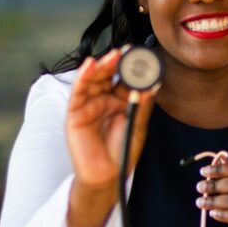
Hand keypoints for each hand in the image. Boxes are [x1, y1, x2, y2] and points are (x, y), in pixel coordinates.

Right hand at [66, 47, 157, 194]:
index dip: (131, 66)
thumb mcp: (137, 125)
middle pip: (108, 75)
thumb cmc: (123, 151)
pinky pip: (78, 92)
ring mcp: (88, 104)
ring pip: (93, 79)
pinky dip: (82, 77)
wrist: (108, 175)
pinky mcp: (75, 113)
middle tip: (127, 52)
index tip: (142, 55)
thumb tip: (153, 84)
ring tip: (112, 57)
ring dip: (101, 66)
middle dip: (116, 62)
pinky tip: (89, 66)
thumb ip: (142, 105)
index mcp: (120, 100)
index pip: (124, 78)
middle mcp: (103, 99)